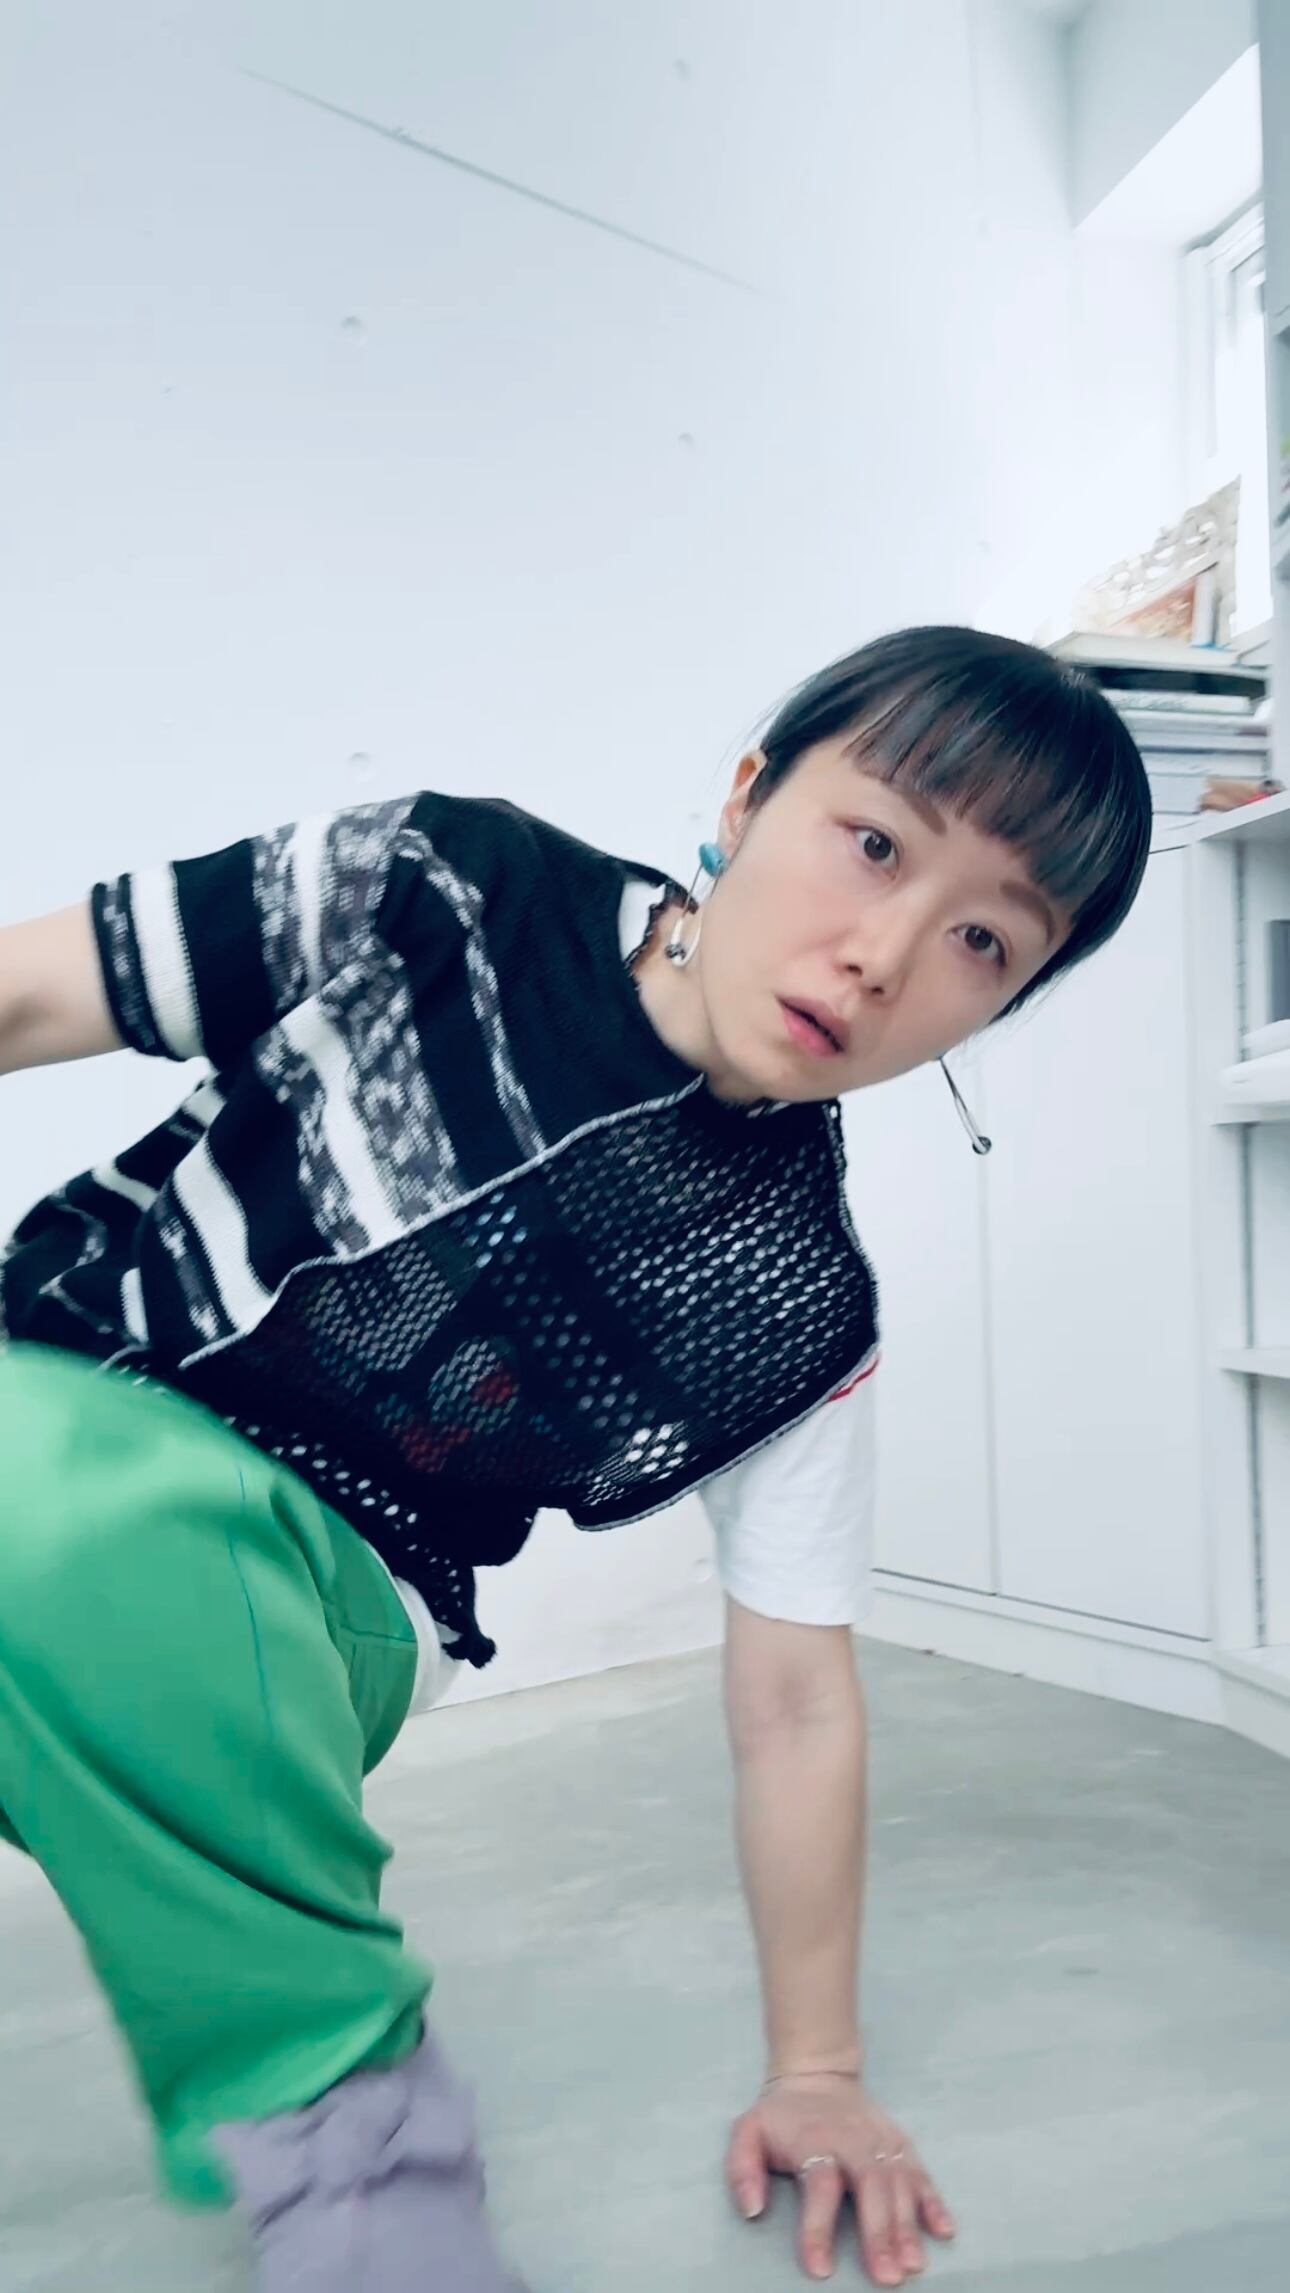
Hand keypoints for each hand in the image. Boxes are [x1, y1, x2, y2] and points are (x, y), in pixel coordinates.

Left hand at [726, 2073, 954, 2284]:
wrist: (816, 2074)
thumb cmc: (781, 2116)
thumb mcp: (747, 2133)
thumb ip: (743, 2170)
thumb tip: (752, 2210)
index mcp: (815, 2141)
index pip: (819, 2186)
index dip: (818, 2228)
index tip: (820, 2269)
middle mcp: (853, 2142)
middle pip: (869, 2187)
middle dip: (879, 2234)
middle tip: (888, 2276)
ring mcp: (881, 2142)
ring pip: (899, 2183)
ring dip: (908, 2226)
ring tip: (913, 2264)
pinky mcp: (900, 2143)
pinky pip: (922, 2173)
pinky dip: (935, 2202)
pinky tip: (944, 2230)